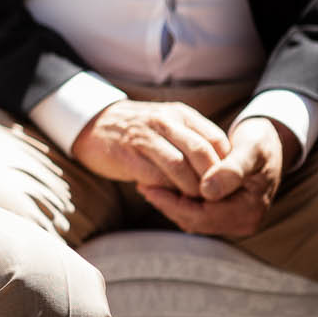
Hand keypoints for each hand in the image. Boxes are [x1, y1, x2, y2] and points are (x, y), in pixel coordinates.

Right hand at [70, 99, 229, 195]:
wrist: (92, 124)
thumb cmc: (140, 132)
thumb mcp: (170, 128)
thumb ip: (195, 143)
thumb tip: (224, 174)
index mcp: (181, 115)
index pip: (217, 141)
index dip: (225, 167)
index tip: (224, 185)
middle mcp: (164, 121)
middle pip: (201, 153)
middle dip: (211, 181)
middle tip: (212, 198)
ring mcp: (144, 136)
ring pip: (180, 167)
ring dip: (190, 189)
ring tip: (190, 201)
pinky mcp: (126, 154)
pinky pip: (155, 177)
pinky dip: (166, 191)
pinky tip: (166, 196)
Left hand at [142, 116, 291, 237]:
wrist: (267, 143)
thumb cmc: (259, 143)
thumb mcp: (250, 151)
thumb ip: (231, 170)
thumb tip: (207, 192)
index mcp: (250, 211)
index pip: (204, 217)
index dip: (174, 204)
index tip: (148, 186)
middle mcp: (243, 221)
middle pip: (196, 221)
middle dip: (168, 205)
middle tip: (142, 186)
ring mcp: (233, 218)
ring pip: (192, 218)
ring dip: (170, 203)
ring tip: (147, 184)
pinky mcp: (224, 211)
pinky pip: (196, 212)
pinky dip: (178, 201)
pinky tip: (161, 185)